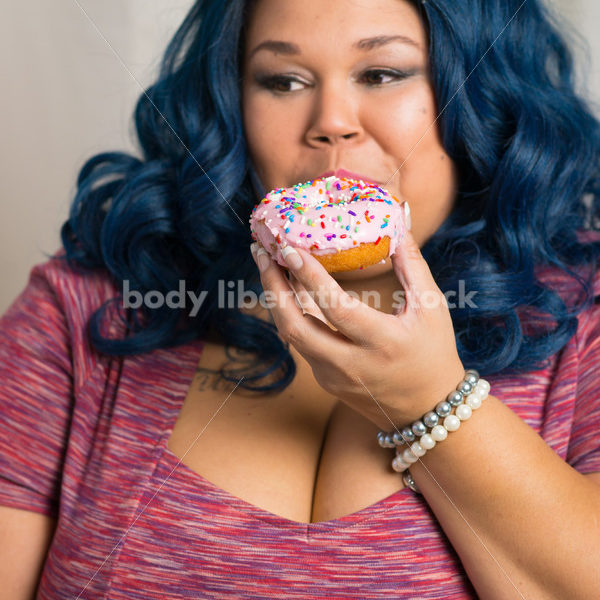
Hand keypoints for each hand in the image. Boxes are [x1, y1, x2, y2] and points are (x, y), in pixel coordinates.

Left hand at [250, 230, 464, 430]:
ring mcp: (333, 376)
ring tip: (267, 264)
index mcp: (381, 343)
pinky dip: (291, 313)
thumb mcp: (431, 309)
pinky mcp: (326, 381)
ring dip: (276, 298)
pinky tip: (288, 289)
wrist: (428, 411)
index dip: (309, 277)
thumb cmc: (433, 354)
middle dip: (272, 286)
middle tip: (261, 251)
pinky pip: (301, 343)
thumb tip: (398, 228)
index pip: (335, 307)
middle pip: (295, 326)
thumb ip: (412, 267)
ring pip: (291, 334)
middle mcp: (350, 364)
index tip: (289, 248)